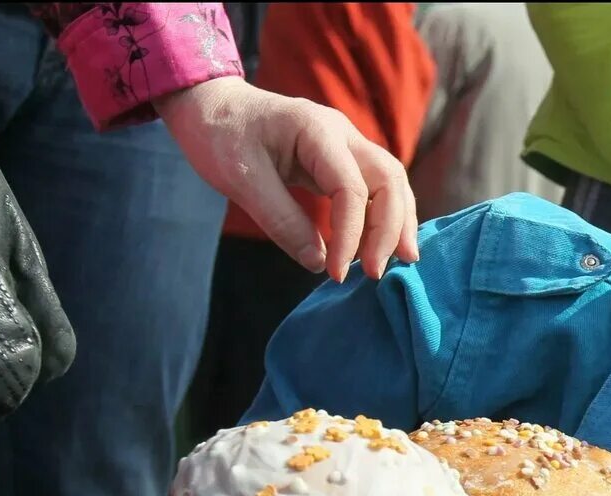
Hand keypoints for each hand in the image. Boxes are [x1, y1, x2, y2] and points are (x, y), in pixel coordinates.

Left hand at [154, 77, 418, 281]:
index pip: (351, 187)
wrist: (211, 106)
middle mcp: (342, 134)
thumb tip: (318, 263)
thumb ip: (281, 220)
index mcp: (316, 130)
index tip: (335, 273)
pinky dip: (384, 217)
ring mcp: (346, 145)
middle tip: (375, 273)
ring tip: (399, 262)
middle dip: (389, 229)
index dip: (350, 235)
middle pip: (389, 180)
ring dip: (397, 223)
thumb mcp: (240, 180)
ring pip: (391, 183)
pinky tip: (382, 245)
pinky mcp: (342, 161)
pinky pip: (376, 188)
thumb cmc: (219, 135)